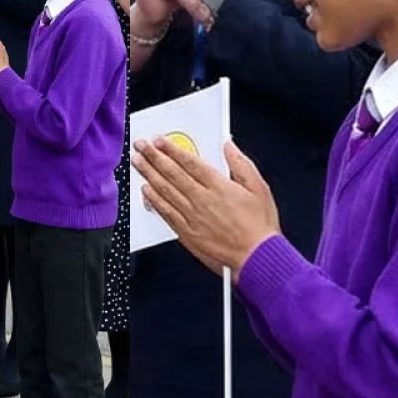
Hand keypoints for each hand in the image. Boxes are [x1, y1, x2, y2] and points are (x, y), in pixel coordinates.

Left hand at [132, 138, 280, 275]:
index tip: (160, 141)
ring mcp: (192, 216)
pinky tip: (146, 191)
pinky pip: (166, 212)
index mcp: (219, 186)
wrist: (256, 256)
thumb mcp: (259, 188)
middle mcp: (202, 199)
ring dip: (149, 174)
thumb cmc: (259, 225)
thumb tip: (229, 146)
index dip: (172, 150)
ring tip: (138, 162)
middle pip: (172, 173)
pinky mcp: (187, 232)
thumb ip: (241, 164)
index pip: (190, 162)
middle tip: (141, 146)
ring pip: (165, 191)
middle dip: (154, 157)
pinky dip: (154, 200)